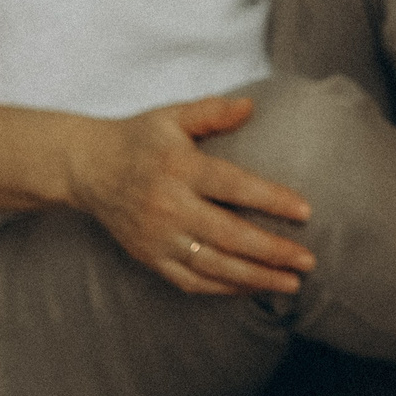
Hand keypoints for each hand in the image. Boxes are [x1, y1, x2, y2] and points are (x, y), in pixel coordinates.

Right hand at [66, 96, 316, 296]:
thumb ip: (212, 111)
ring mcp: (157, 238)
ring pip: (212, 266)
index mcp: (179, 168)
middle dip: (272, 251)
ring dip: (254, 277)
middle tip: (308, 260)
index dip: (271, 200)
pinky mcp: (149, 258)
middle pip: (228, 235)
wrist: (87, 168)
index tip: (305, 211)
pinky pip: (190, 281)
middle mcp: (169, 207)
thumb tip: (251, 105)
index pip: (233, 186)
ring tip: (290, 283)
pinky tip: (252, 288)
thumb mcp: (172, 115)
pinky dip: (223, 289)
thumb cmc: (138, 138)